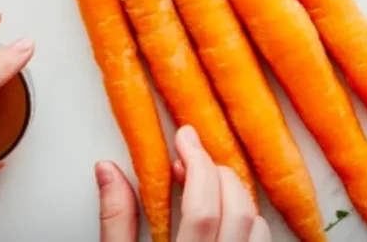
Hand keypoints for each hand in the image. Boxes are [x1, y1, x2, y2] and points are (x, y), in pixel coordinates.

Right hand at [96, 126, 270, 241]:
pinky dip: (249, 220)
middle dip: (218, 174)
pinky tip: (225, 215)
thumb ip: (115, 220)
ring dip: (236, 196)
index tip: (184, 138)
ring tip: (208, 186)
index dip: (197, 165)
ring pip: (258, 227)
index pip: (203, 209)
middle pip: (238, 212)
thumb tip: (108, 170)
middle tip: (192, 158)